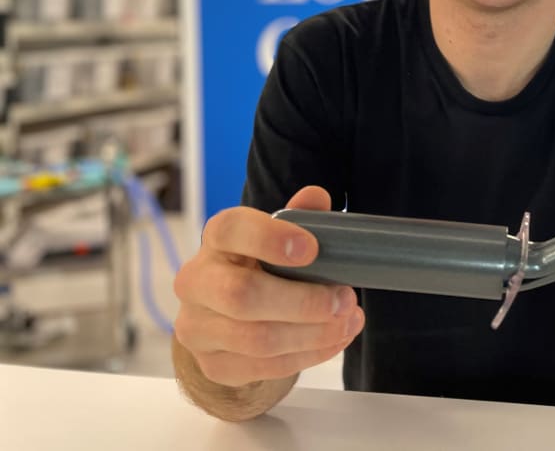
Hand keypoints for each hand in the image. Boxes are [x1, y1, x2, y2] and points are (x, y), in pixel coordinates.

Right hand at [173, 186, 364, 385]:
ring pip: (257, 339)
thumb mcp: (279, 235)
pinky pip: (264, 367)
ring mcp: (198, 328)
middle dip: (304, 301)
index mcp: (217, 238)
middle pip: (243, 296)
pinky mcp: (213, 364)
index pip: (233, 230)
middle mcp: (196, 281)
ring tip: (349, 321)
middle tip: (345, 298)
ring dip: (313, 334)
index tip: (312, 249)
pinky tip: (335, 340)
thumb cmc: (261, 263)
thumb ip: (300, 215)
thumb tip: (317, 197)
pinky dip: (308, 355)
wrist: (228, 312)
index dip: (271, 238)